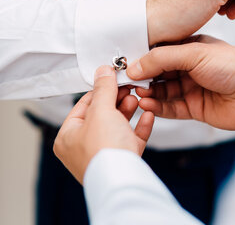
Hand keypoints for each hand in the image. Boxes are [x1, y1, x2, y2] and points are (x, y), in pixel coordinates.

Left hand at [54, 66, 153, 183]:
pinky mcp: (123, 161)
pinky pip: (131, 139)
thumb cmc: (104, 151)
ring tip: (136, 98)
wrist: (123, 181)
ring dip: (128, 110)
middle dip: (116, 99)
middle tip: (127, 87)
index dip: (99, 89)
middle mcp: (84, 148)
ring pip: (117, 126)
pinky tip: (147, 114)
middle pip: (101, 115)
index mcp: (68, 137)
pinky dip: (140, 126)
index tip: (111, 78)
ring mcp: (104, 155)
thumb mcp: (101, 110)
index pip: (83, 105)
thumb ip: (103, 88)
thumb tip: (102, 70)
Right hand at [127, 36, 234, 129]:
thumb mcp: (193, 53)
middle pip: (157, 75)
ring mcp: (190, 88)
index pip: (157, 55)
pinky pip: (170, 108)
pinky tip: (147, 105)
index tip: (126, 67)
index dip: (142, 62)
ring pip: (161, 93)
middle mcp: (187, 68)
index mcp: (187, 50)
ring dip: (148, 94)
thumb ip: (161, 59)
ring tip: (138, 95)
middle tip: (128, 84)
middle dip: (142, 79)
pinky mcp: (193, 107)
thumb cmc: (233, 67)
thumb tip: (135, 66)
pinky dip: (157, 108)